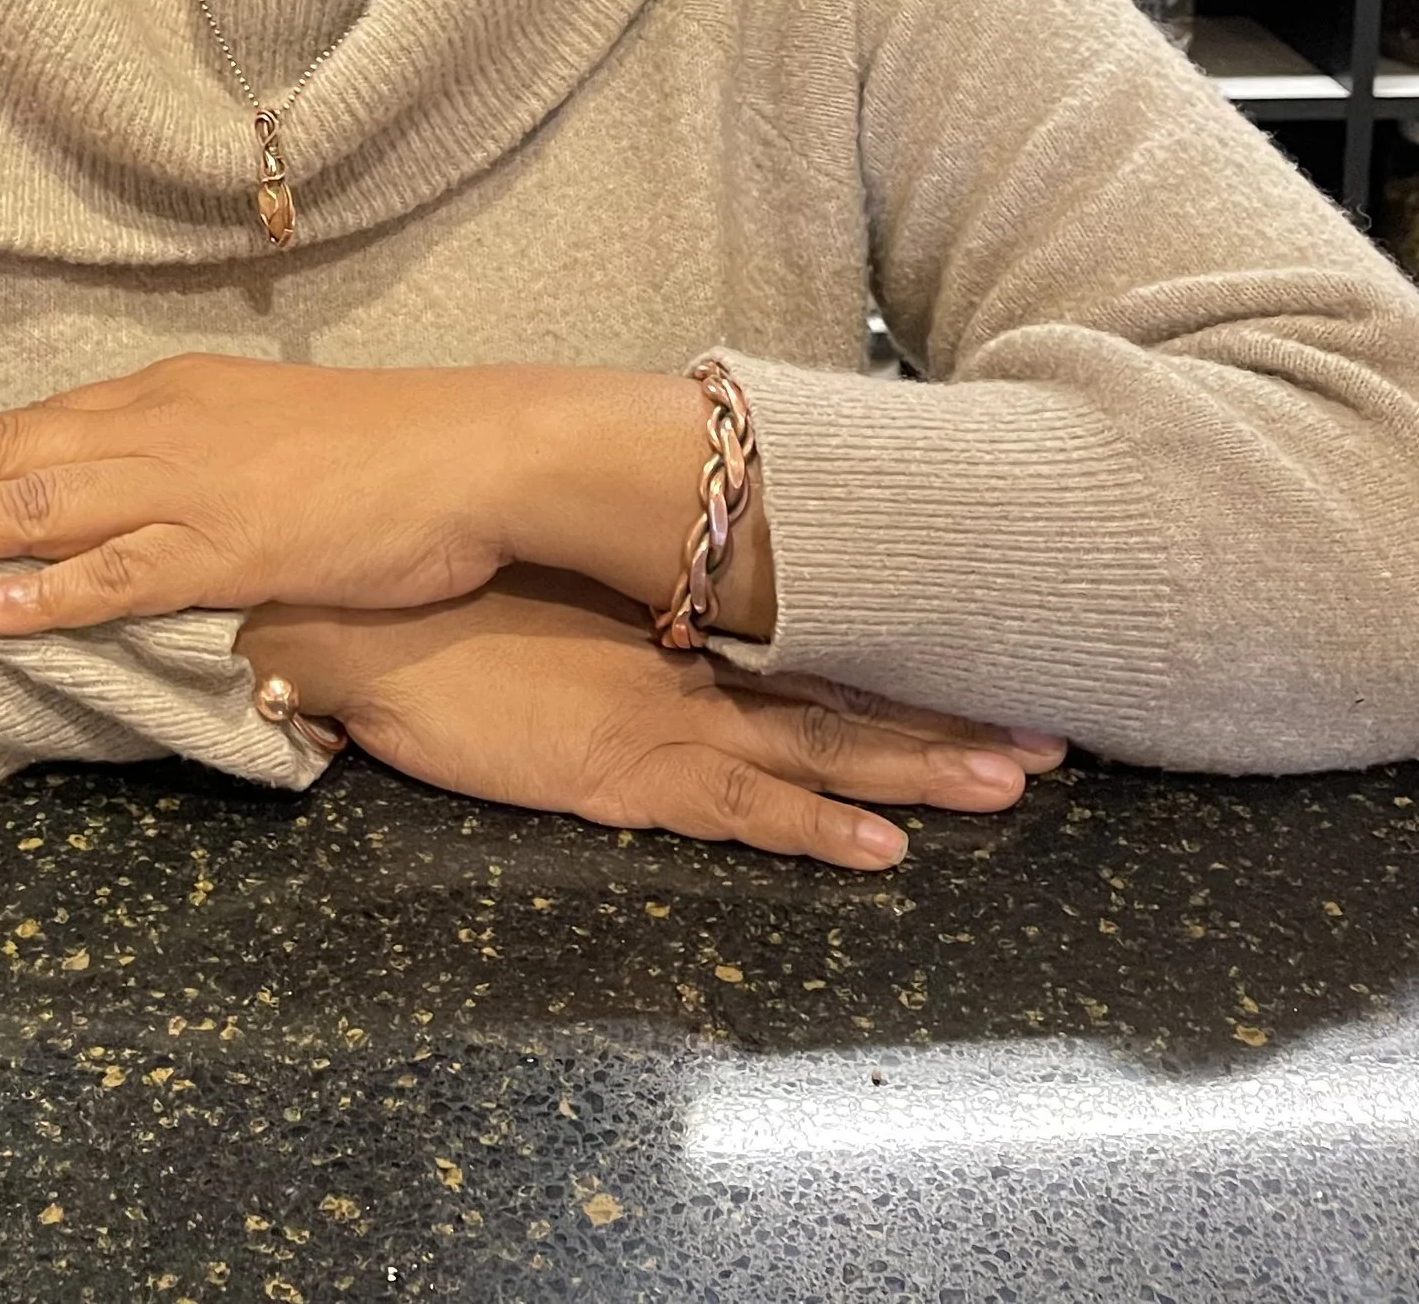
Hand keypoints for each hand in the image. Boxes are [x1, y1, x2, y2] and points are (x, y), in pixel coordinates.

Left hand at [0, 356, 517, 630]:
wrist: (478, 448)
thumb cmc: (387, 449)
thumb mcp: (270, 436)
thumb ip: (197, 464)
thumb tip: (143, 505)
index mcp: (166, 400)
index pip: (25, 420)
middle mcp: (159, 430)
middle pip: (7, 447)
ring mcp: (189, 489)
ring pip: (40, 502)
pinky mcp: (229, 548)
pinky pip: (119, 575)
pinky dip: (44, 594)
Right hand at [242, 573, 1065, 872]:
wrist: (364, 618)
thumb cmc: (448, 590)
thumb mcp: (554, 570)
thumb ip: (628, 583)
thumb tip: (683, 571)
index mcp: (677, 612)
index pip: (817, 634)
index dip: (909, 650)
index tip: (995, 650)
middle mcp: (691, 661)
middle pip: (845, 691)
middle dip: (950, 717)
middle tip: (1054, 733)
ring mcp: (664, 719)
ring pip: (820, 749)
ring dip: (919, 766)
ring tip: (1012, 779)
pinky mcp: (625, 775)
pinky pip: (741, 812)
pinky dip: (816, 829)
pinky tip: (882, 848)